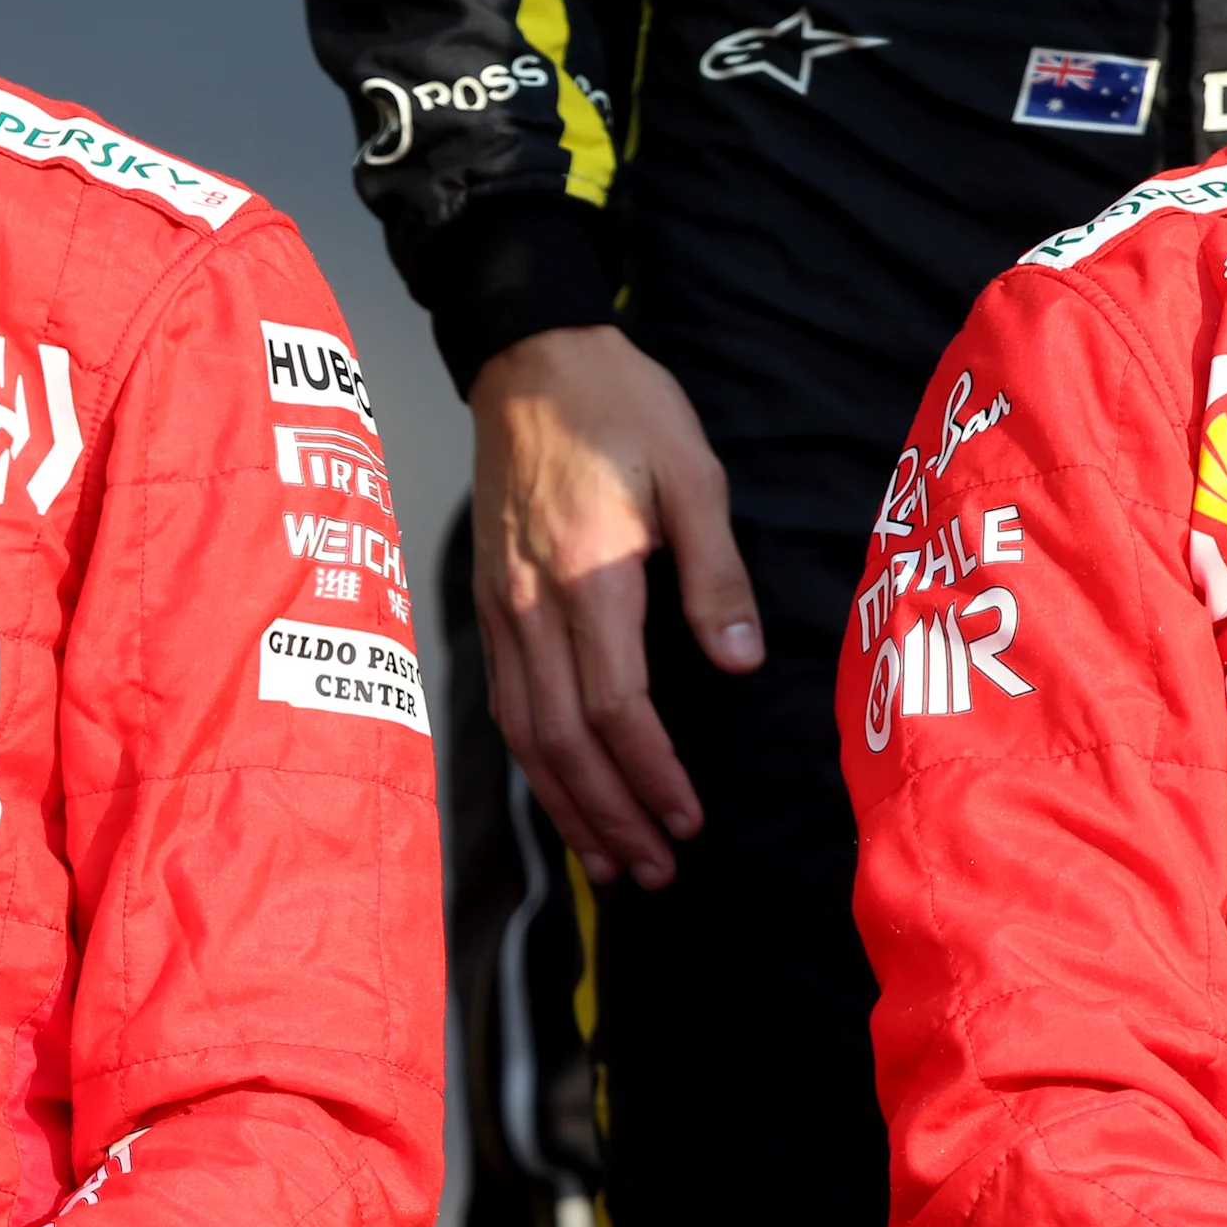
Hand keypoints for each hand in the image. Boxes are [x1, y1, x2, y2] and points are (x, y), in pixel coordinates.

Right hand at [470, 325, 762, 888]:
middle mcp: (531, 605)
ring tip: (610, 859)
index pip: (614, 708)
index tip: (689, 820)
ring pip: (522, 733)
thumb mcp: (693, 473)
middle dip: (610, 815)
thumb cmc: (620, 406)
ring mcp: (500, 605)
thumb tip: (738, 665)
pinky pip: (504, 701)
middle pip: (561, 741)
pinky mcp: (488, 599)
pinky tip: (561, 790)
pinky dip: (533, 761)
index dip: (651, 776)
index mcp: (589, 577)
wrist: (529, 355)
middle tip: (656, 870)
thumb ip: (715, 575)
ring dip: (567, 804)